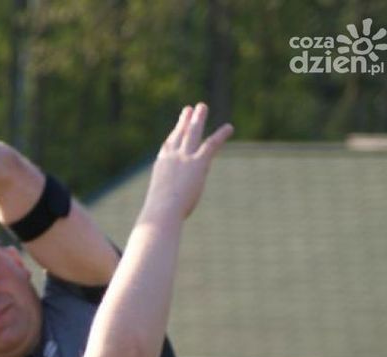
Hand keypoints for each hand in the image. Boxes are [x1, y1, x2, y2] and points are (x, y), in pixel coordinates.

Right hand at [141, 103, 232, 221]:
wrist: (162, 210)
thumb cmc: (157, 214)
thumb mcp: (158, 206)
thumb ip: (162, 205)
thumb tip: (158, 220)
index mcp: (161, 166)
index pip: (167, 147)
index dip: (173, 136)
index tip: (176, 129)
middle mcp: (171, 157)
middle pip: (179, 135)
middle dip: (184, 121)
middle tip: (189, 109)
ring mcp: (184, 158)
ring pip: (193, 133)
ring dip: (198, 119)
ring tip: (202, 107)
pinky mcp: (198, 162)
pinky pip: (211, 144)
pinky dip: (221, 135)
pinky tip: (229, 128)